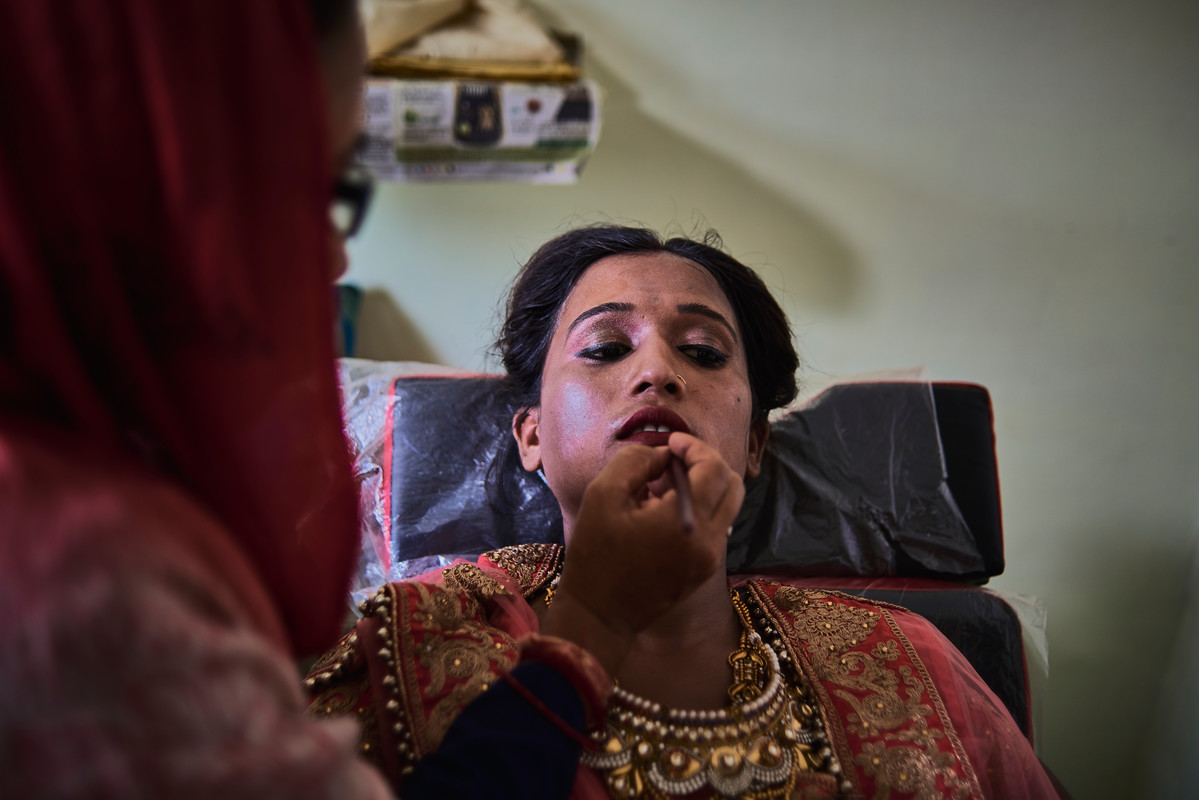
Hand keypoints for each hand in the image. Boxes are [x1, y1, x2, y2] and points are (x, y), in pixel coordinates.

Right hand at [540, 434, 744, 672]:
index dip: (695, 447)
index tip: (670, 443)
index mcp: (687, 521)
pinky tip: (666, 510)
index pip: (714, 468)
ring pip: (727, 506)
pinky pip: (715, 527)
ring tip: (666, 486)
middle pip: (732, 485)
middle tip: (674, 460)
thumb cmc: (595, 554)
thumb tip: (663, 455)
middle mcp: (709, 540)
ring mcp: (711, 558)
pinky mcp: (705, 570)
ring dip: (704, 486)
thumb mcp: (603, 495)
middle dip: (706, 464)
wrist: (599, 615)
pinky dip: (700, 508)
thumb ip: (636, 461)